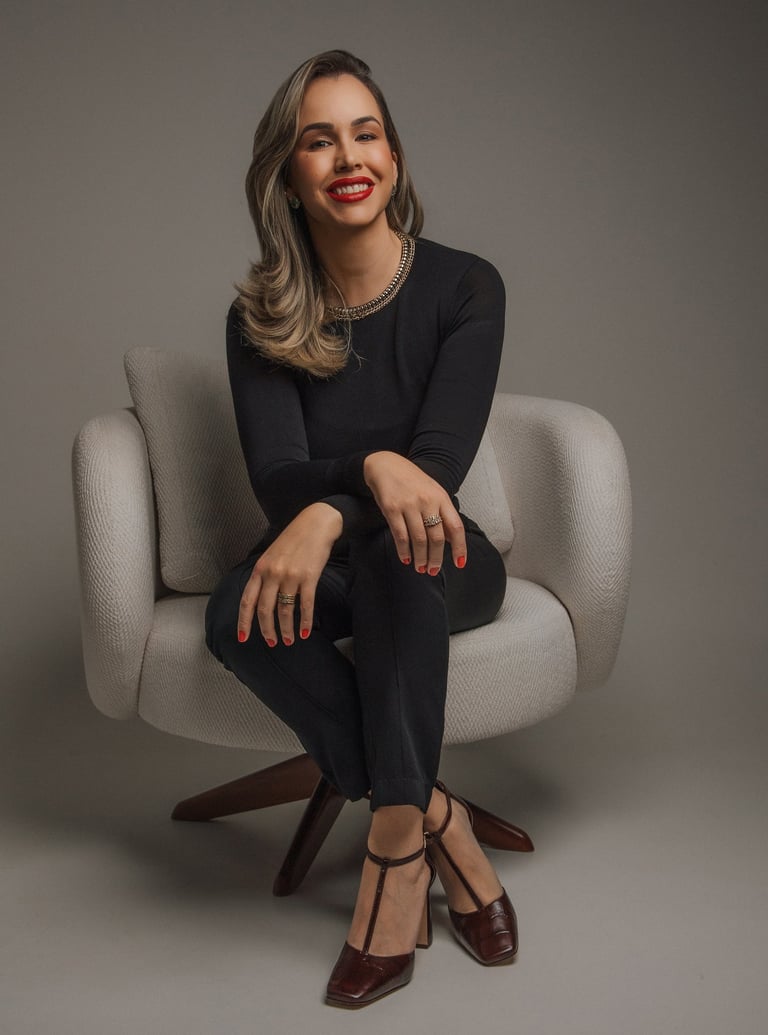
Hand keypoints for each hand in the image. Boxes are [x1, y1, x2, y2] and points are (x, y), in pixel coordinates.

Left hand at [237, 502, 342, 645]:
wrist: (316, 523)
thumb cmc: (294, 539)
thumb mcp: (271, 554)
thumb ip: (264, 575)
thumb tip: (259, 599)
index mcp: (260, 569)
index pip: (247, 601)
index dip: (244, 622)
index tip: (243, 638)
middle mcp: (272, 573)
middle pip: (265, 610)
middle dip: (267, 630)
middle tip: (272, 643)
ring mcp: (291, 576)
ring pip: (285, 611)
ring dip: (286, 630)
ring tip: (289, 640)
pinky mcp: (309, 577)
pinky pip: (305, 605)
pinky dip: (306, 621)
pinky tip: (306, 631)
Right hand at [363, 451, 466, 573]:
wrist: (386, 465)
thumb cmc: (412, 481)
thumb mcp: (433, 492)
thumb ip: (442, 514)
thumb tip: (450, 539)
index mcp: (441, 498)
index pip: (455, 527)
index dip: (460, 548)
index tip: (459, 563)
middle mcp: (427, 501)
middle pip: (436, 538)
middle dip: (436, 558)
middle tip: (433, 570)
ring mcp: (409, 505)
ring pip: (419, 540)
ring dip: (420, 558)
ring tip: (420, 568)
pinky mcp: (391, 509)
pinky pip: (400, 535)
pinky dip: (404, 551)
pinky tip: (406, 558)